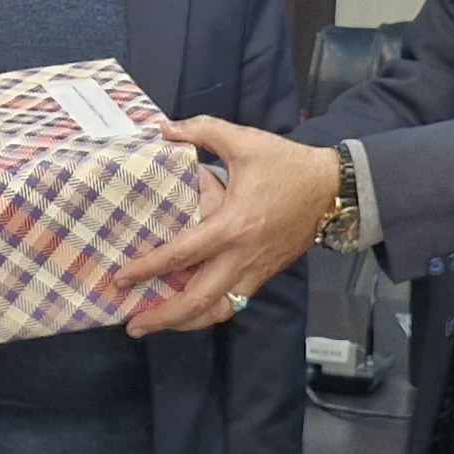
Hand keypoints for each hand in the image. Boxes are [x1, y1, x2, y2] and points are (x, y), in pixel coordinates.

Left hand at [118, 120, 330, 334]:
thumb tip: (164, 127)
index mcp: (233, 225)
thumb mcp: (244, 140)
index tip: (121, 277)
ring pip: (218, 311)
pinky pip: (234, 304)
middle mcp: (242, 256)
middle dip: (162, 317)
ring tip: (157, 326)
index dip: (148, 268)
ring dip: (185, 324)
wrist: (331, 188)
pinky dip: (209, 313)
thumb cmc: (286, 164)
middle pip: (198, 301)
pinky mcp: (264, 275)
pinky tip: (190, 312)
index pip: (182, 255)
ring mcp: (255, 270)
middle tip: (132, 324)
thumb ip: (202, 131)